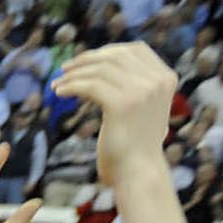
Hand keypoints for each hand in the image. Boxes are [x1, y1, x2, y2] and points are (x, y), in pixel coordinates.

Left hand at [54, 43, 177, 180]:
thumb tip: (104, 68)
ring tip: (57, 84)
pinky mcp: (122, 104)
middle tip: (64, 69)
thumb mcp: (143, 107)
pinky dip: (71, 86)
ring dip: (74, 74)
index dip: (107, 51)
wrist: (138, 172)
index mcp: (166, 78)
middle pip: (115, 57)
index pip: (135, 50)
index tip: (85, 60)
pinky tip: (59, 93)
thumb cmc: (134, 144)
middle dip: (86, 60)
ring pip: (99, 70)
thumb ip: (135, 85)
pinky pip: (89, 86)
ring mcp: (142, 90)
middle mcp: (157, 80)